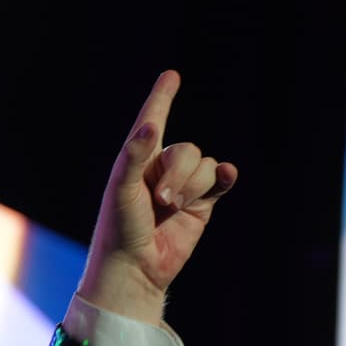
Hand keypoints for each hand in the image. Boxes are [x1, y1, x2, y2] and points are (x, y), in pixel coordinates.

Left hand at [76, 70, 236, 325]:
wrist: (135, 269)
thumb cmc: (119, 230)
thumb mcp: (120, 190)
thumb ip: (134, 155)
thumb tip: (150, 125)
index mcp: (137, 160)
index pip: (152, 121)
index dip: (162, 98)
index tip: (171, 76)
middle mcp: (161, 169)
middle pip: (187, 149)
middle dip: (178, 172)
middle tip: (160, 199)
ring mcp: (183, 187)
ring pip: (204, 166)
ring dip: (191, 186)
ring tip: (171, 209)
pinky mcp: (201, 206)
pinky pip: (218, 181)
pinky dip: (223, 176)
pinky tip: (226, 174)